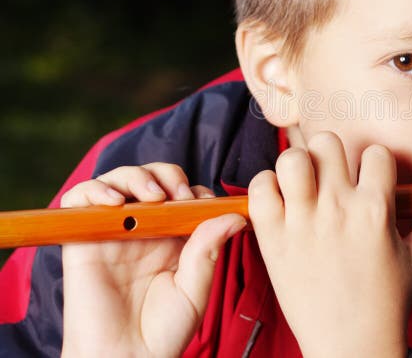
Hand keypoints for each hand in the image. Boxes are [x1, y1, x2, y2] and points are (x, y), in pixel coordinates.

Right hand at [60, 163, 245, 357]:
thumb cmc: (163, 333)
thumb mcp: (195, 288)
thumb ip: (209, 248)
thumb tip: (234, 216)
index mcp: (174, 239)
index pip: (182, 194)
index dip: (194, 189)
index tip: (206, 201)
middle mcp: (143, 230)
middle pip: (152, 179)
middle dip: (168, 176)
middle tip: (180, 196)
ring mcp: (113, 231)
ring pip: (119, 180)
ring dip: (137, 177)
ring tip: (153, 197)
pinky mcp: (82, 239)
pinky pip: (79, 198)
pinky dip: (95, 189)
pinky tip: (116, 203)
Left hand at [248, 132, 411, 357]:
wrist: (350, 347)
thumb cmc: (385, 305)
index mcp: (376, 210)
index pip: (375, 153)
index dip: (372, 164)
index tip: (366, 181)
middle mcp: (339, 208)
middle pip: (327, 142)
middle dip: (328, 155)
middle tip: (328, 177)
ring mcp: (303, 222)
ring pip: (291, 157)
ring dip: (294, 166)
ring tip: (300, 186)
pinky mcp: (273, 238)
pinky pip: (259, 189)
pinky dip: (264, 188)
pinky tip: (278, 203)